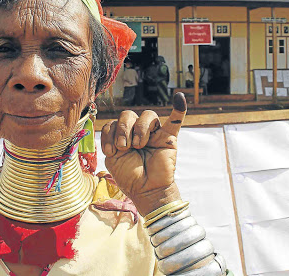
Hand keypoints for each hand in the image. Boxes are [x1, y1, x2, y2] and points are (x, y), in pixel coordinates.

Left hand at [101, 93, 186, 215]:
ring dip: (139, 128)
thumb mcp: (113, 159)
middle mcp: (137, 131)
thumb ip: (111, 141)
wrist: (146, 190)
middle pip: (128, 114)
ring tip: (139, 145)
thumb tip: (116, 128)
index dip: (110, 133)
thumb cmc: (129, 176)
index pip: (113, 122)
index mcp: (122, 135)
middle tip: (125, 147)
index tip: (110, 151)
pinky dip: (178, 109)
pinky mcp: (169, 138)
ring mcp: (154, 133)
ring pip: (147, 115)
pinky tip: (179, 98)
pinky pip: (175, 121)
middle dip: (123, 129)